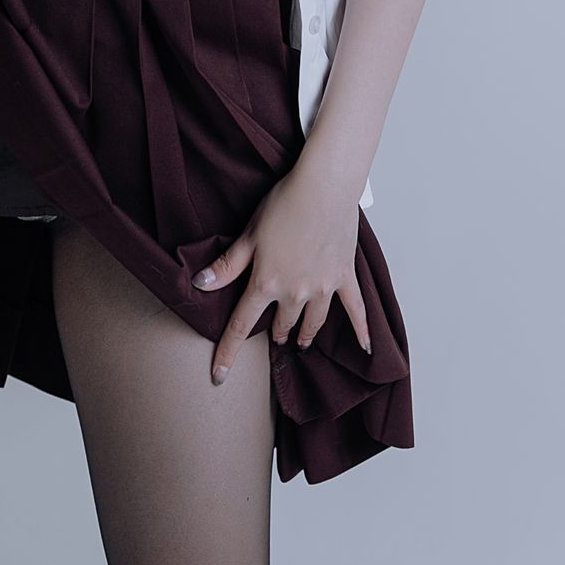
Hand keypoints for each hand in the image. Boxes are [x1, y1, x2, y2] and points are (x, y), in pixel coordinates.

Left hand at [191, 161, 371, 383]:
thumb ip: (227, 266)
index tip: (218, 376)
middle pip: (281, 324)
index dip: (227, 353)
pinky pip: (356, 309)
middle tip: (273, 337)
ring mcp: (323, 287)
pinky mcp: (344, 276)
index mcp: (266, 283)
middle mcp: (295, 292)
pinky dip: (361, 328)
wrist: (324, 187)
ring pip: (313, 321)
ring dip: (306, 334)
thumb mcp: (248, 234)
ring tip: (302, 341)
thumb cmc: (284, 203)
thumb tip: (200, 285)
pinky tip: (365, 346)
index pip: (240, 325)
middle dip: (275, 333)